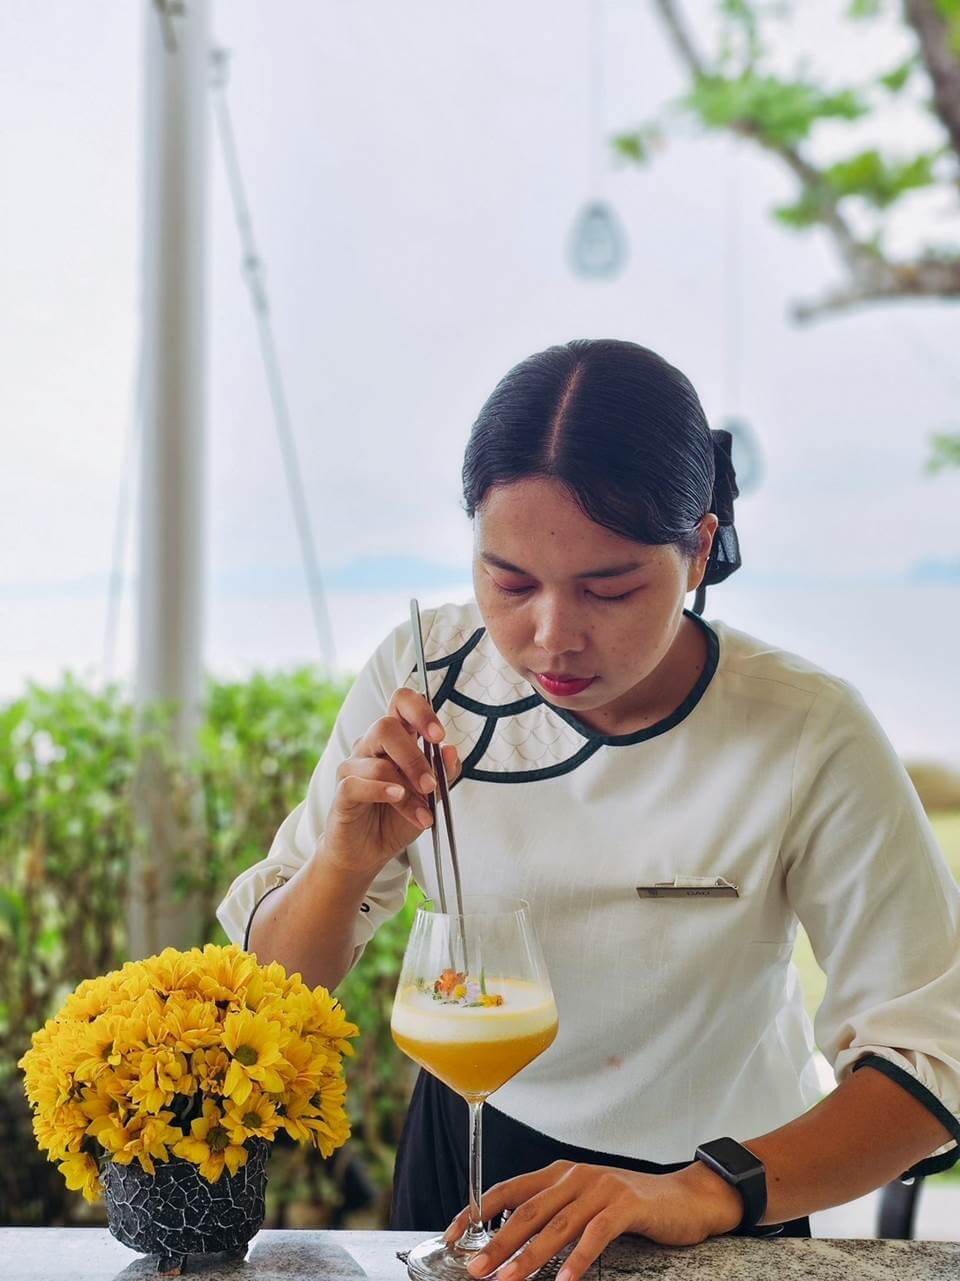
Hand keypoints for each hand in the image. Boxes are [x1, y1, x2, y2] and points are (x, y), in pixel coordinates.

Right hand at [321, 687, 460, 879]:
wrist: (371, 852)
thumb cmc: (397, 818)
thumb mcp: (431, 797)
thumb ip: (443, 773)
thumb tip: (451, 750)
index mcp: (394, 739)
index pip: (401, 702)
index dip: (420, 711)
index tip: (438, 735)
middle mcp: (371, 746)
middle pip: (386, 725)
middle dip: (415, 757)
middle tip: (431, 784)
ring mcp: (353, 766)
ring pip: (379, 762)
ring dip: (408, 790)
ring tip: (423, 813)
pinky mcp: (342, 791)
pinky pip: (358, 783)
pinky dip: (383, 791)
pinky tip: (398, 799)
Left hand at [443, 1159, 742, 1280]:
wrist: (684, 1198)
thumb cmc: (629, 1205)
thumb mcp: (584, 1202)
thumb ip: (551, 1213)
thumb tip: (508, 1238)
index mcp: (559, 1174)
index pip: (508, 1190)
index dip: (478, 1211)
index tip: (451, 1235)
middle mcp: (575, 1176)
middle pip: (527, 1212)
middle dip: (497, 1243)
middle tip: (475, 1269)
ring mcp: (601, 1189)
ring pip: (557, 1226)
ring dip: (530, 1257)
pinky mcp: (626, 1206)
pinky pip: (596, 1236)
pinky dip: (579, 1260)